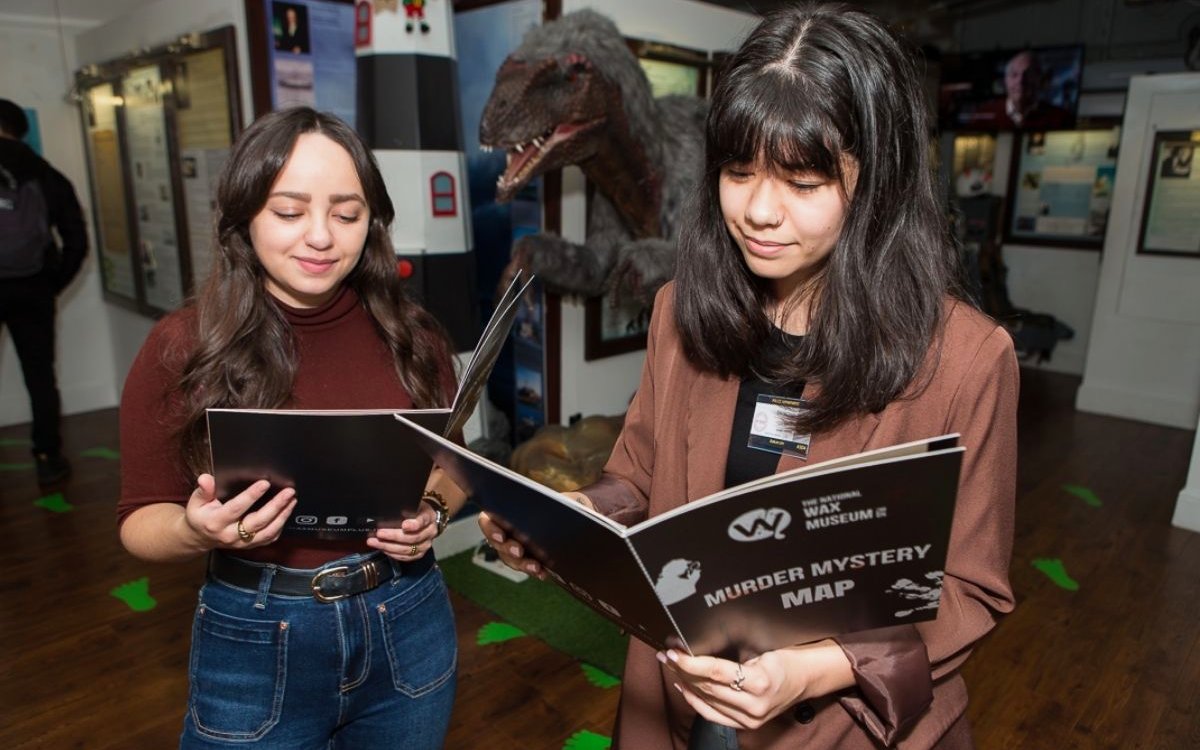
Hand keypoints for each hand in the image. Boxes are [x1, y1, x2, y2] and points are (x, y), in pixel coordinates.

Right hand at [184, 474, 295, 550]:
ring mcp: (242, 542)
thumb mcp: (196, 502)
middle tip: (288, 492)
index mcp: (216, 522)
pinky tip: (287, 512)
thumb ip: (204, 490)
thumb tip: (206, 478)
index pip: (237, 508)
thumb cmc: (200, 516)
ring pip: (267, 532)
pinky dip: (281, 526)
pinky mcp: (250, 546)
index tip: (265, 483)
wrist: (199, 538)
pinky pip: (269, 538)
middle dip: (276, 506)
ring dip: (283, 515)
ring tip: (292, 500)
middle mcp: (230, 534)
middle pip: (258, 521)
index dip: (251, 495)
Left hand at [367, 501, 439, 561]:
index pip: (422, 521)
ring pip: (407, 550)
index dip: (414, 525)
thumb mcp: (413, 504)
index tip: (404, 525)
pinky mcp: (419, 554)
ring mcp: (425, 545)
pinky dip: (392, 553)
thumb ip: (405, 507)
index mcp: (429, 517)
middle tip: (379, 533)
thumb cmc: (415, 510)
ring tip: (374, 542)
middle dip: (393, 536)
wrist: (424, 520)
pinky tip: (381, 548)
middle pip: (413, 538)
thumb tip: (388, 511)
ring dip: (388, 546)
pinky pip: (405, 557)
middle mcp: (430, 532)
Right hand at [478, 492, 592, 578]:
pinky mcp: (526, 560)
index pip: (487, 521)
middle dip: (508, 549)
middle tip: (519, 551)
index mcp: (503, 513)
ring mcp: (514, 548)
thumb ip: (549, 500)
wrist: (567, 519)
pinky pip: (526, 568)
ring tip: (535, 566)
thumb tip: (557, 503)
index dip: (491, 530)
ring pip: (510, 559)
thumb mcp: (551, 498)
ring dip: (521, 564)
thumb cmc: (554, 503)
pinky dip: (535, 571)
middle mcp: (505, 532)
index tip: (501, 536)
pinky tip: (544, 573)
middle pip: (498, 544)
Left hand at [658, 640, 853, 729]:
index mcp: (760, 682)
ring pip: (706, 700)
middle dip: (683, 669)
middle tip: (666, 654)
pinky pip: (712, 714)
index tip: (674, 651)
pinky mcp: (746, 725)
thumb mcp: (762, 650)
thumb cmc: (785, 659)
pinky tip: (683, 686)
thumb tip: (697, 644)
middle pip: (707, 687)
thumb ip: (732, 653)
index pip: (715, 673)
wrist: (806, 680)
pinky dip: (694, 700)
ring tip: (671, 665)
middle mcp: (754, 705)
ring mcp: (749, 719)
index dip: (691, 662)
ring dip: (685, 682)